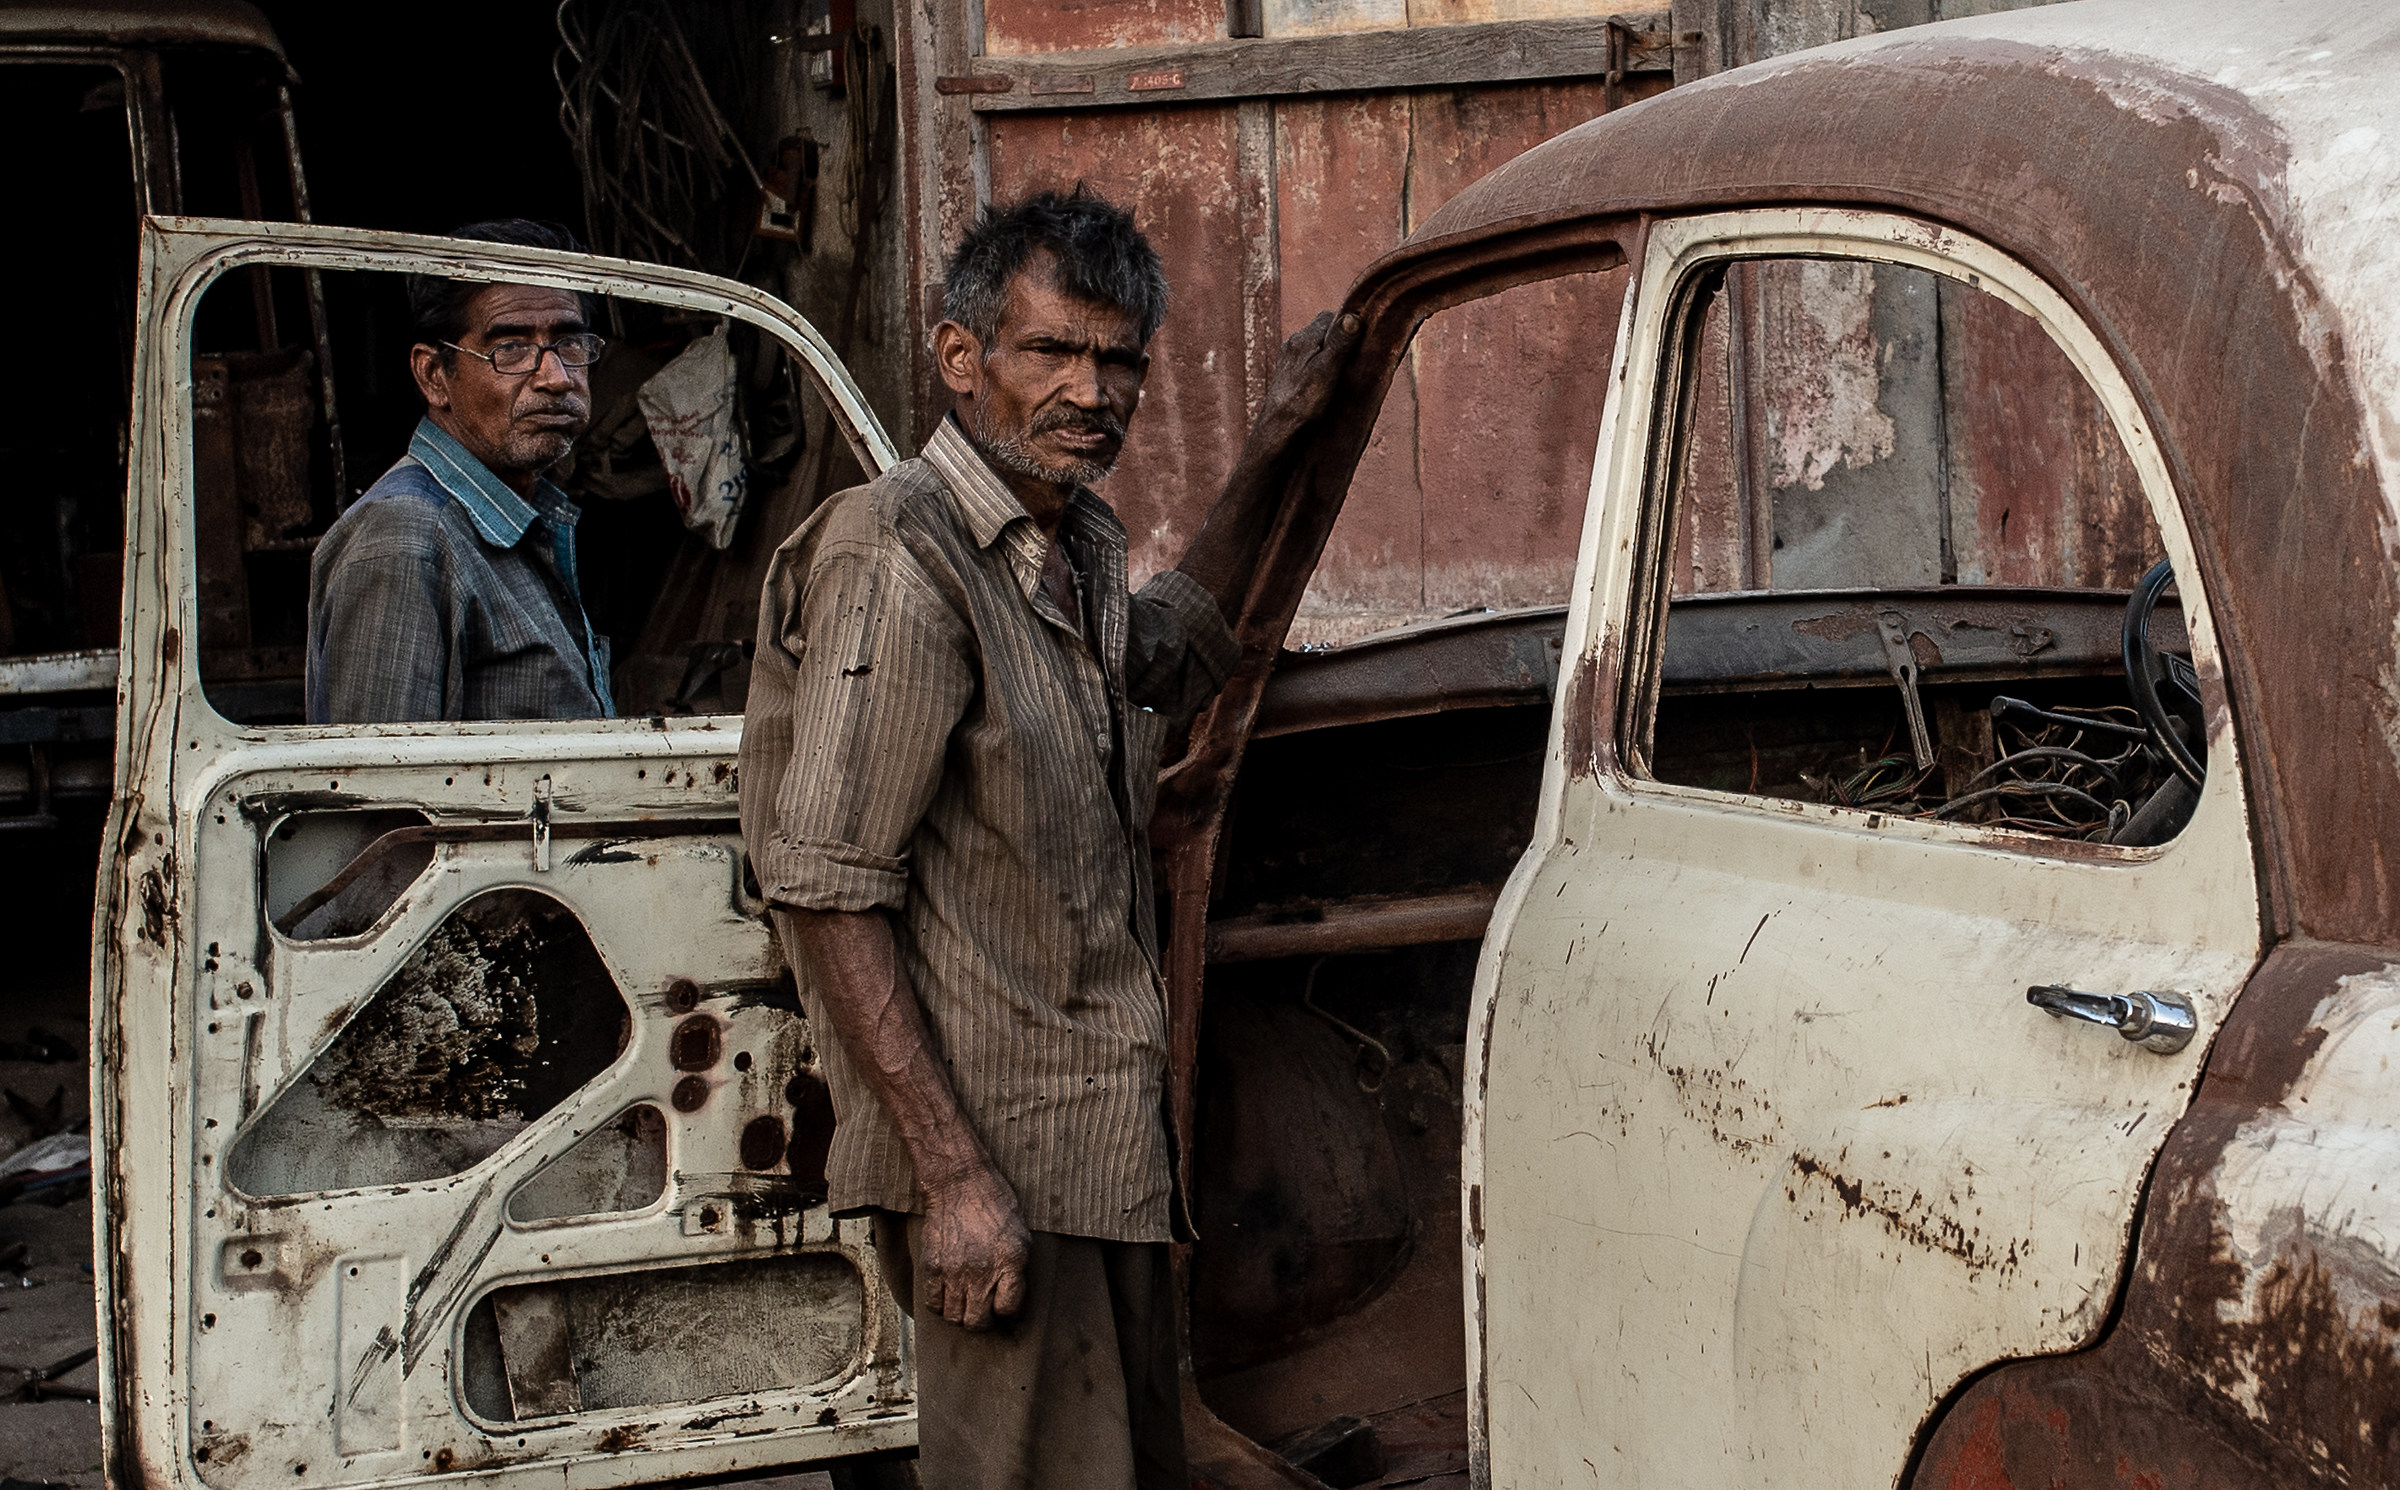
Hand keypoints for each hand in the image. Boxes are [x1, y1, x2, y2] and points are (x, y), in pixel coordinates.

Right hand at [919, 1164, 1031, 1329]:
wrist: (959, 1184)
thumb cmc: (994, 1206)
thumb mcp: (1020, 1235)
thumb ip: (1017, 1270)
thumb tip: (1012, 1299)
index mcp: (1010, 1262)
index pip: (1008, 1310)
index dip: (1007, 1310)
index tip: (1003, 1304)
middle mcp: (982, 1271)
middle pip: (978, 1322)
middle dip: (982, 1321)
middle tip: (983, 1310)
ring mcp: (954, 1271)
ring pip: (954, 1318)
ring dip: (960, 1314)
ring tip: (964, 1302)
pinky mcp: (932, 1267)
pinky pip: (933, 1303)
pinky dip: (940, 1304)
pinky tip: (947, 1294)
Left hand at [1250, 309, 1362, 450]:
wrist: (1278, 430)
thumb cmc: (1304, 402)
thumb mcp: (1327, 371)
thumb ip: (1339, 343)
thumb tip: (1352, 316)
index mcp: (1303, 339)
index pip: (1331, 317)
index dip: (1349, 326)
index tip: (1362, 340)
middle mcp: (1293, 343)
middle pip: (1323, 329)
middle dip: (1341, 338)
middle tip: (1355, 356)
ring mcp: (1289, 358)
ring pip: (1316, 345)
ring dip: (1331, 353)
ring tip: (1343, 371)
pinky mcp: (1288, 373)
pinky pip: (1309, 359)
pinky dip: (1321, 364)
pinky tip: (1328, 380)